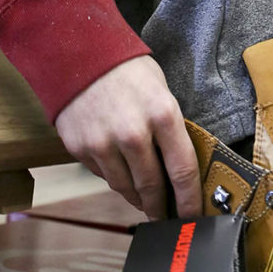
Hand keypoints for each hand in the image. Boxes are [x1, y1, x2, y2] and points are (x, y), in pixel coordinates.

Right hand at [55, 56, 201, 219]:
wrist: (78, 53)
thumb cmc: (128, 71)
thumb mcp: (161, 92)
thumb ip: (170, 129)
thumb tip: (179, 167)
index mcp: (163, 116)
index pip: (183, 172)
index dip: (191, 201)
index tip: (194, 216)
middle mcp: (134, 134)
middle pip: (153, 187)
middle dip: (162, 208)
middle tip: (168, 218)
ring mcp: (104, 143)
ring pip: (125, 187)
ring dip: (137, 199)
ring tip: (145, 201)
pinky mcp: (80, 148)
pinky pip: (103, 175)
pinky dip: (114, 177)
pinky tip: (120, 171)